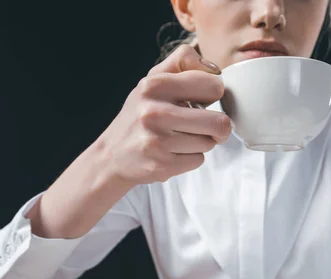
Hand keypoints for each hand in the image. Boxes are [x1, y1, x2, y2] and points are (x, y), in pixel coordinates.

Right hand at [100, 44, 231, 186]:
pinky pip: (198, 160)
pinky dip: (190, 158)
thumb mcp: (154, 78)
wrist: (112, 154)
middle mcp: (154, 112)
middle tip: (206, 126)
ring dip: (201, 142)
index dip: (213, 94)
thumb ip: (183, 61)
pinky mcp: (162, 165)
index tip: (203, 99)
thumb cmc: (140, 114)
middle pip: (219, 122)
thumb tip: (215, 70)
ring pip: (209, 143)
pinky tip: (173, 152)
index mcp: (155, 85)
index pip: (213, 86)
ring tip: (180, 138)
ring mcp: (158, 141)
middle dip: (217, 126)